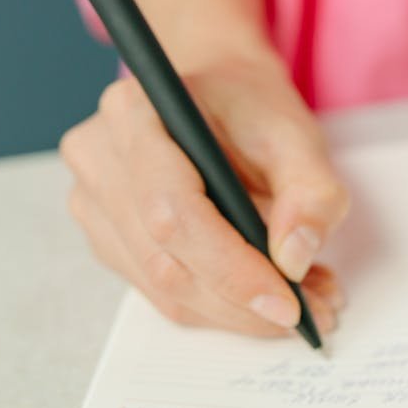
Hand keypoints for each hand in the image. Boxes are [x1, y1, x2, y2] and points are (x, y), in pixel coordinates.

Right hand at [60, 57, 349, 336]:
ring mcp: (93, 202)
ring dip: (239, 311)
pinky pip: (162, 294)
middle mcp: (99, 157)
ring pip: (164, 290)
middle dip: (245, 302)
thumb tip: (294, 259)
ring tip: (304, 299)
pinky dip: (221, 306)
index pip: (173, 213)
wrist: (217, 96)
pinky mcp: (107, 237)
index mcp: (135, 113)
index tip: (289, 304)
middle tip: (315, 309)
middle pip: (165, 262)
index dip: (231, 269)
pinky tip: (265, 292)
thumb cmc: (250, 108)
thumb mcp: (297, 134)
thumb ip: (310, 192)